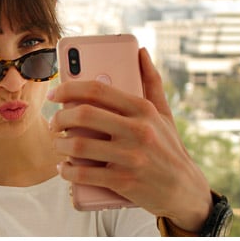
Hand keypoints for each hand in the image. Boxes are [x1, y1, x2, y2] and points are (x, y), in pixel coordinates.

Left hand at [50, 49, 212, 230]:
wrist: (185, 189)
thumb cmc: (170, 149)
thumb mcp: (165, 115)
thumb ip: (152, 83)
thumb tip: (141, 52)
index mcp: (144, 110)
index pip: (98, 90)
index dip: (69, 88)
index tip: (55, 94)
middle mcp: (139, 131)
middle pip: (83, 115)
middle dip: (59, 118)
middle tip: (54, 123)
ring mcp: (131, 157)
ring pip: (79, 146)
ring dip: (60, 145)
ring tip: (58, 145)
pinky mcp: (124, 181)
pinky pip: (84, 174)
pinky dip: (67, 171)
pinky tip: (64, 168)